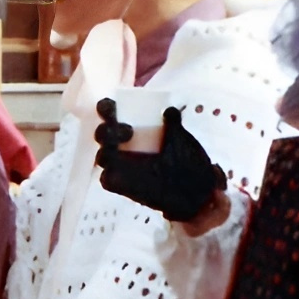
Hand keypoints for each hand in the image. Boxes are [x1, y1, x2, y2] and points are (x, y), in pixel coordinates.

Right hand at [94, 102, 225, 223]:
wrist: (196, 193)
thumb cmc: (189, 163)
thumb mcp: (182, 141)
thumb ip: (174, 125)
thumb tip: (169, 110)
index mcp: (135, 132)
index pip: (113, 117)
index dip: (107, 109)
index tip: (112, 105)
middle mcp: (124, 147)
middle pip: (103, 135)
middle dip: (106, 130)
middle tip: (128, 131)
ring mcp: (121, 167)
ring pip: (102, 156)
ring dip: (107, 149)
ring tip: (124, 151)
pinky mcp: (121, 185)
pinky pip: (106, 179)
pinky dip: (108, 174)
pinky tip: (117, 171)